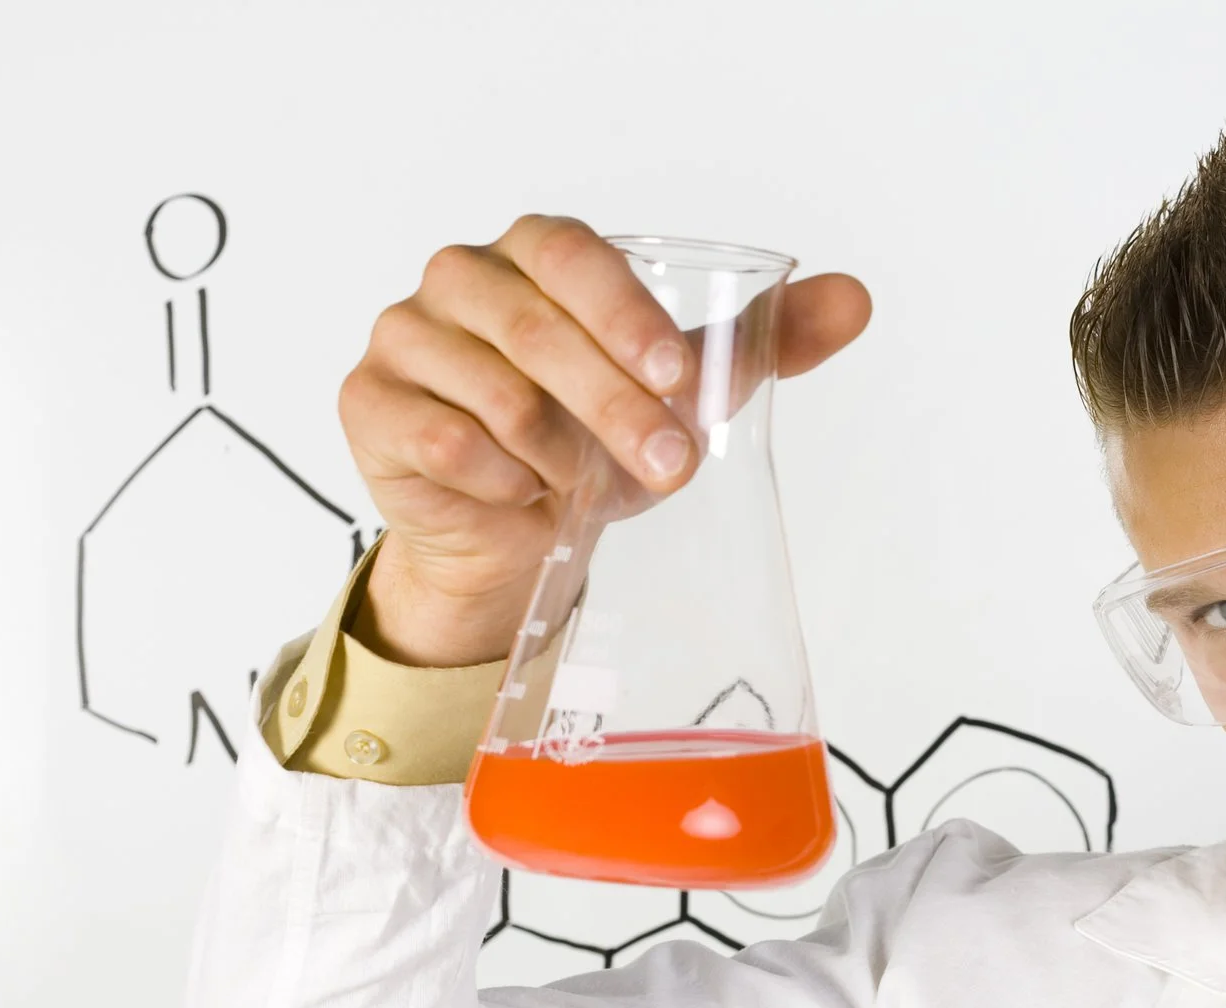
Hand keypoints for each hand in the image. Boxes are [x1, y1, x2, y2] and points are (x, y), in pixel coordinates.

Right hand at [338, 214, 870, 665]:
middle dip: (612, 405)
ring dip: (559, 454)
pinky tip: (523, 495)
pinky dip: (501, 481)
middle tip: (671, 464)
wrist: (519, 534)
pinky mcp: (369, 404)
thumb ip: (763, 344)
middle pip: (533, 328)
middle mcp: (460, 281)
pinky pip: (444, 442)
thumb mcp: (681, 394)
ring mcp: (405, 338)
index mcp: (535, 255)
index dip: (621, 314)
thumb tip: (855, 300)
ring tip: (587, 486)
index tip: (677, 376)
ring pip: (491, 393)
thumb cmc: (594, 442)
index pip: (569, 254)